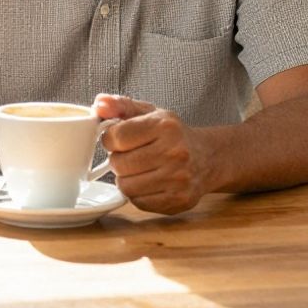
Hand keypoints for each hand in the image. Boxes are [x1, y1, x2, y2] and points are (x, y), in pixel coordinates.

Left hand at [94, 94, 214, 214]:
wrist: (208, 158)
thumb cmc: (172, 134)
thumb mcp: (149, 112)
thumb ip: (121, 105)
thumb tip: (99, 104)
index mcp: (165, 126)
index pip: (117, 137)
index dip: (109, 139)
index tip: (117, 140)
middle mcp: (175, 153)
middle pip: (119, 164)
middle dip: (118, 160)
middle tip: (130, 155)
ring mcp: (179, 179)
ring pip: (126, 186)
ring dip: (126, 179)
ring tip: (138, 169)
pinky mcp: (179, 200)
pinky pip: (138, 202)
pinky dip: (138, 194)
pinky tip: (148, 182)